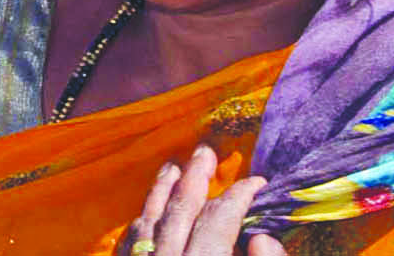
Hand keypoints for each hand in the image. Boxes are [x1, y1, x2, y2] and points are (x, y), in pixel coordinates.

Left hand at [119, 145, 284, 255]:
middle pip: (181, 211)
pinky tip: (145, 210)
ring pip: (149, 221)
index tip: (257, 183)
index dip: (241, 197)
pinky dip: (141, 221)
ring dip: (162, 191)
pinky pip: (129, 241)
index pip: (220, 219)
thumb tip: (263, 237)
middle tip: (205, 152)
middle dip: (195, 178)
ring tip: (172, 167)